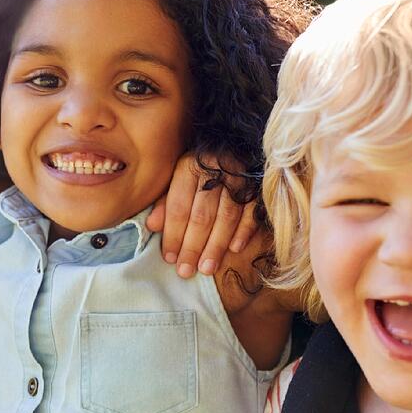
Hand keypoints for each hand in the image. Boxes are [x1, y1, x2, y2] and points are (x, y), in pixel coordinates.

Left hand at [146, 153, 258, 278]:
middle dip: (193, 246)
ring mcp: (239, 178)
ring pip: (227, 217)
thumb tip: (152, 226)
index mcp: (190, 167)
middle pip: (202, 215)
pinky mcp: (259, 185)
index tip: (169, 258)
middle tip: (186, 271)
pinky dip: (244, 231)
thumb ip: (166, 201)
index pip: (179, 206)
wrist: (237, 141)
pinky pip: (252, 211)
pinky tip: (235, 249)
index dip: (173, 234)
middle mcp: (215, 171)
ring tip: (207, 268)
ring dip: (216, 245)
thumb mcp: (178, 175)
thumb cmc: (201, 165)